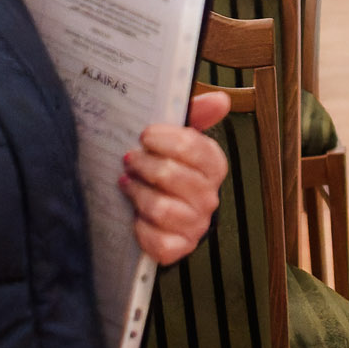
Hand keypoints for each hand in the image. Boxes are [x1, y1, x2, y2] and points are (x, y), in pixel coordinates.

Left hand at [122, 91, 230, 264]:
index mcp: (213, 167)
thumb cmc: (168, 169)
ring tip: (128, 183)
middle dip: (144, 165)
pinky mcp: (179, 248)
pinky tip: (134, 217)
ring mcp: (195, 224)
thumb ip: (196, 115)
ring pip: (161, 208)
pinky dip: (141, 229)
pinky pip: (158, 241)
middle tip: (130, 159)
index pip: (194, 148)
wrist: (159, 213)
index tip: (145, 135)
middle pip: (172, 176)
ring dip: (137, 194)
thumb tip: (221, 99)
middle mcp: (209, 197)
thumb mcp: (177, 140)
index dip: (165, 140)